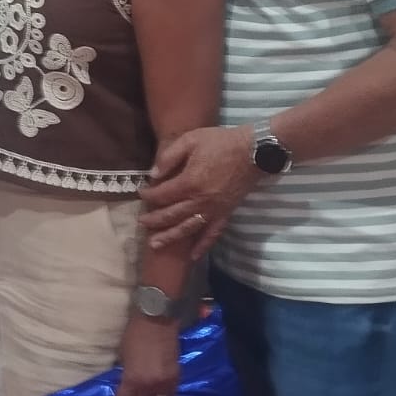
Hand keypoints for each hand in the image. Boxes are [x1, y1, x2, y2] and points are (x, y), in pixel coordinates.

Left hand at [116, 316, 180, 395]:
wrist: (157, 319)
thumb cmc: (135, 333)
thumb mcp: (124, 355)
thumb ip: (127, 373)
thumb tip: (127, 383)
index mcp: (132, 379)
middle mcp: (149, 385)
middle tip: (135, 395)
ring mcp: (165, 382)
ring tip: (148, 394)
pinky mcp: (177, 375)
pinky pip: (170, 392)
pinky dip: (164, 393)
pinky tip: (159, 391)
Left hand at [138, 125, 260, 258]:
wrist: (254, 151)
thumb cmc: (221, 142)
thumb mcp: (191, 140)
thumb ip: (169, 157)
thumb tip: (153, 174)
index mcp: (189, 182)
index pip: (162, 195)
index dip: (148, 195)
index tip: (141, 193)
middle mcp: (200, 200)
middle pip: (172, 215)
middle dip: (154, 220)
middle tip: (141, 223)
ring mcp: (214, 210)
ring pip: (188, 228)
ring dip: (170, 237)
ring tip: (155, 245)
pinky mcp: (226, 213)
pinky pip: (213, 234)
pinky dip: (202, 246)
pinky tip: (193, 256)